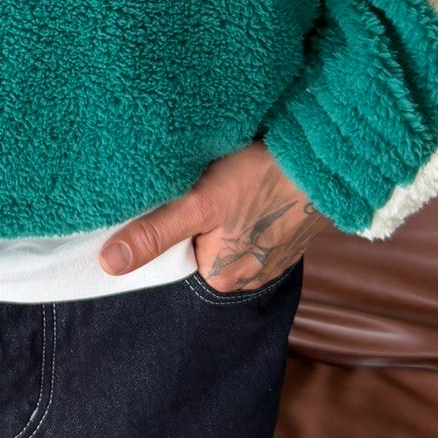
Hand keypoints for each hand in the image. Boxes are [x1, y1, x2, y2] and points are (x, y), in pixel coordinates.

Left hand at [99, 140, 322, 291]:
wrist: (328, 159)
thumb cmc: (263, 177)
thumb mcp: (200, 203)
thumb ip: (155, 234)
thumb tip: (109, 265)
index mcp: (219, 277)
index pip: (171, 257)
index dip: (163, 227)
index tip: (167, 198)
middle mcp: (247, 278)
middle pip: (198, 247)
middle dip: (193, 219)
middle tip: (197, 185)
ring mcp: (271, 258)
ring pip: (226, 236)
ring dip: (221, 214)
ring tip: (226, 184)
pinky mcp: (287, 236)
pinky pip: (253, 228)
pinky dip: (246, 209)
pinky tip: (249, 187)